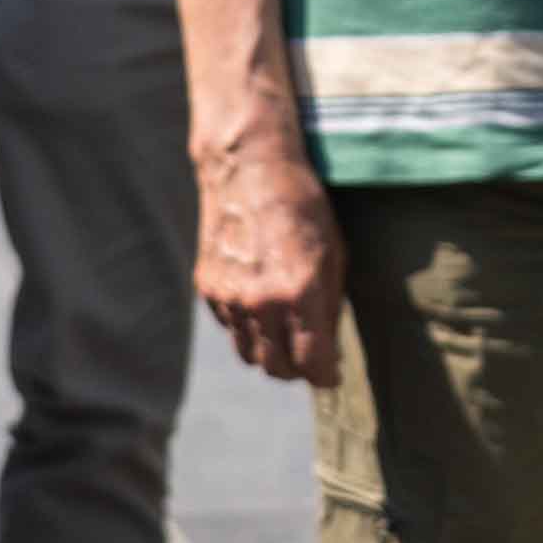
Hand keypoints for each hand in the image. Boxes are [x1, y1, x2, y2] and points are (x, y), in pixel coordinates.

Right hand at [195, 127, 342, 388]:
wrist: (248, 166)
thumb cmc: (303, 205)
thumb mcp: (334, 253)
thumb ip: (330, 307)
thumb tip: (330, 349)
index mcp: (299, 292)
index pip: (312, 363)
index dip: (326, 375)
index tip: (331, 375)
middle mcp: (261, 300)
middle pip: (277, 368)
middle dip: (297, 370)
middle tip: (309, 359)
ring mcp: (229, 296)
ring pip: (248, 354)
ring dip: (269, 353)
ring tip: (284, 335)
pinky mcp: (207, 287)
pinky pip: (229, 327)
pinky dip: (245, 326)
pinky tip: (259, 304)